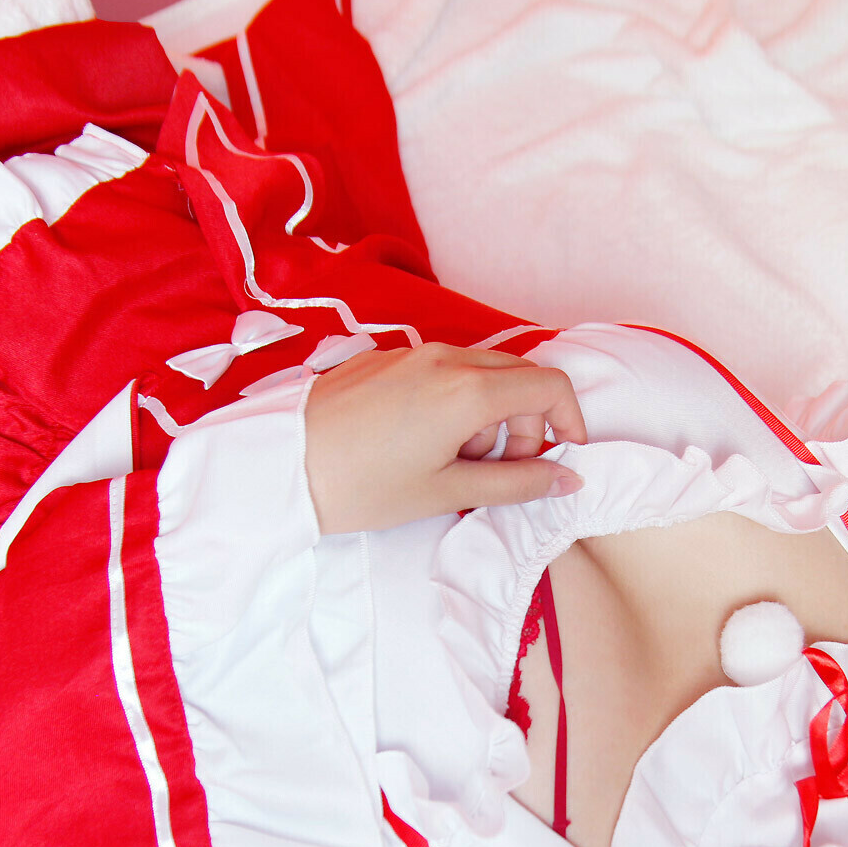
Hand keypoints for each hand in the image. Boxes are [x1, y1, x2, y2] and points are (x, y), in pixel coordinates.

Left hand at [303, 342, 587, 533]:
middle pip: (517, 375)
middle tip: (501, 471)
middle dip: (525, 422)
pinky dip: (454, 403)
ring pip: (479, 373)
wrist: (278, 466)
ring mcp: (412, 353)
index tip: (561, 455)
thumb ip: (515, 484)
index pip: (549, 385)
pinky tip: (419, 444)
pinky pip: (442, 371)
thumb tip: (565, 479)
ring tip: (451, 462)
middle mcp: (445, 359)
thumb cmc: (358, 486)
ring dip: (487, 415)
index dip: (569, 420)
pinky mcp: (384, 359)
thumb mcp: (446, 493)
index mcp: (467, 390)